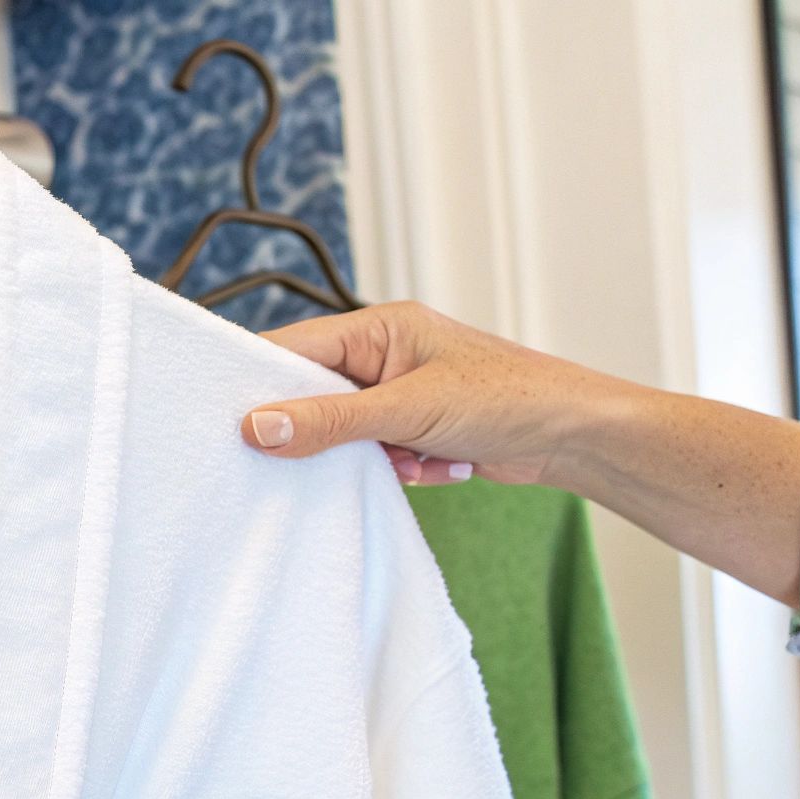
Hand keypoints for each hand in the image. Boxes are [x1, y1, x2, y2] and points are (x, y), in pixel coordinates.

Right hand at [239, 301, 627, 485]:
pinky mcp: (417, 430)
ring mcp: (400, 394)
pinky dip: (401, 470)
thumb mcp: (409, 410)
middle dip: (322, 432)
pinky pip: (377, 457)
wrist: (576, 437)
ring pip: (346, 435)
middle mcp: (384, 355)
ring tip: (410, 460)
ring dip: (371, 458)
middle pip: (315, 396)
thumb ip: (331, 421)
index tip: (223, 419)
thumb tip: (258, 427)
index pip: (294, 348)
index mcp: (378, 327)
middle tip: (308, 458)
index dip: (257, 383)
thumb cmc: (508, 399)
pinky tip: (441, 468)